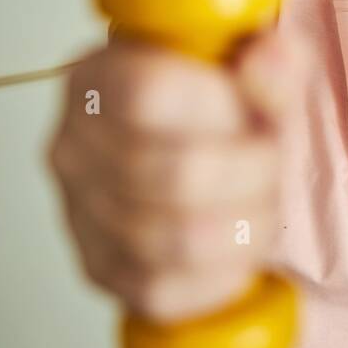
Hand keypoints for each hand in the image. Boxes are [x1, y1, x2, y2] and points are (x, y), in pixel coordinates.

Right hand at [46, 30, 302, 321]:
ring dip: (247, 223)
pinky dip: (226, 270)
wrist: (192, 152)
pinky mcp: (100, 272)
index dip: (221, 107)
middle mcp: (72, 147)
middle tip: (273, 158)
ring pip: (180, 240)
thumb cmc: (214, 106)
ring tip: (263, 200)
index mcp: (98, 78)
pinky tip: (240, 240)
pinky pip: (169, 289)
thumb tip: (274, 58)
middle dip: (254, 171)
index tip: (254, 109)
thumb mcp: (249, 68)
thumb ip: (268, 60)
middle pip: (179, 174)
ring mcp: (79, 216)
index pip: (148, 93)